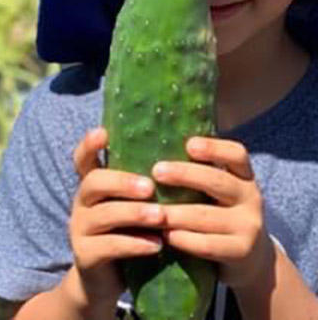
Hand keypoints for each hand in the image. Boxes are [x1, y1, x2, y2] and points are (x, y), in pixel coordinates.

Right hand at [69, 127, 163, 308]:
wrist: (106, 281)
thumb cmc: (127, 234)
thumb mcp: (129, 206)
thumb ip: (141, 186)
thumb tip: (177, 159)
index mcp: (92, 186)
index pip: (82, 159)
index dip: (89, 144)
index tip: (103, 132)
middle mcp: (81, 203)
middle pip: (93, 182)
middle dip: (122, 182)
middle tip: (149, 187)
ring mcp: (80, 229)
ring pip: (103, 214)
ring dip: (133, 213)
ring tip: (160, 216)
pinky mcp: (85, 255)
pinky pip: (109, 246)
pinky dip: (134, 244)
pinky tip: (156, 245)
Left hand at [152, 136, 273, 290]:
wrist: (251, 257)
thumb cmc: (219, 211)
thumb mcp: (217, 189)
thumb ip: (197, 172)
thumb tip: (153, 149)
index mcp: (243, 175)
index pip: (236, 154)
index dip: (214, 148)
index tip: (189, 145)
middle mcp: (250, 197)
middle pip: (217, 181)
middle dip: (185, 174)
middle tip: (157, 171)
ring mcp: (248, 226)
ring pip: (207, 215)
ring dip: (175, 212)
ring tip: (151, 209)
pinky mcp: (241, 252)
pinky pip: (208, 244)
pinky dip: (184, 239)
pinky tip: (166, 235)